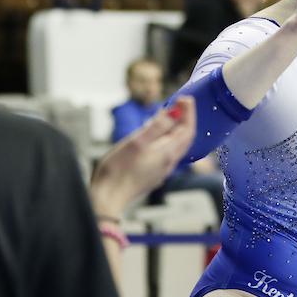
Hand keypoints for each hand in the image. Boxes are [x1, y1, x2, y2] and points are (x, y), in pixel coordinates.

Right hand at [89, 96, 195, 217]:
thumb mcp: (136, 143)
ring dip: (177, 129)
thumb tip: (174, 112)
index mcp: (167, 153)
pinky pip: (167, 153)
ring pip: (176, 146)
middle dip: (185, 119)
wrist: (107, 198)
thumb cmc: (117, 171)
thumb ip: (156, 127)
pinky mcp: (152, 174)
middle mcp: (168, 163)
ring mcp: (161, 170)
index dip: (189, 113)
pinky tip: (158, 136)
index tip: (185, 98)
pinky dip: (168, 139)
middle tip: (180, 103)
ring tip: (170, 116)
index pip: (187, 130)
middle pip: (184, 138)